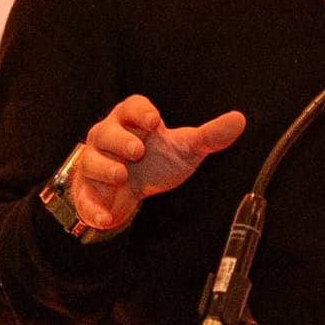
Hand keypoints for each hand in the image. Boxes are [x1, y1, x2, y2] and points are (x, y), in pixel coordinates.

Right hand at [65, 95, 246, 235]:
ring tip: (121, 175)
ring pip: (91, 161)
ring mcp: (94, 164)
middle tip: (137, 150)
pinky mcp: (88, 192)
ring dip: (105, 168)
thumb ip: (210, 135)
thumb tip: (239, 119)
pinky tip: (106, 218)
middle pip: (105, 132)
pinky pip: (86, 198)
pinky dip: (94, 209)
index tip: (154, 120)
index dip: (140, 111)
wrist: (130, 191)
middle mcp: (107, 138)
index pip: (130, 107)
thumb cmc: (156, 160)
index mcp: (130, 121)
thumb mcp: (185, 148)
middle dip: (120, 140)